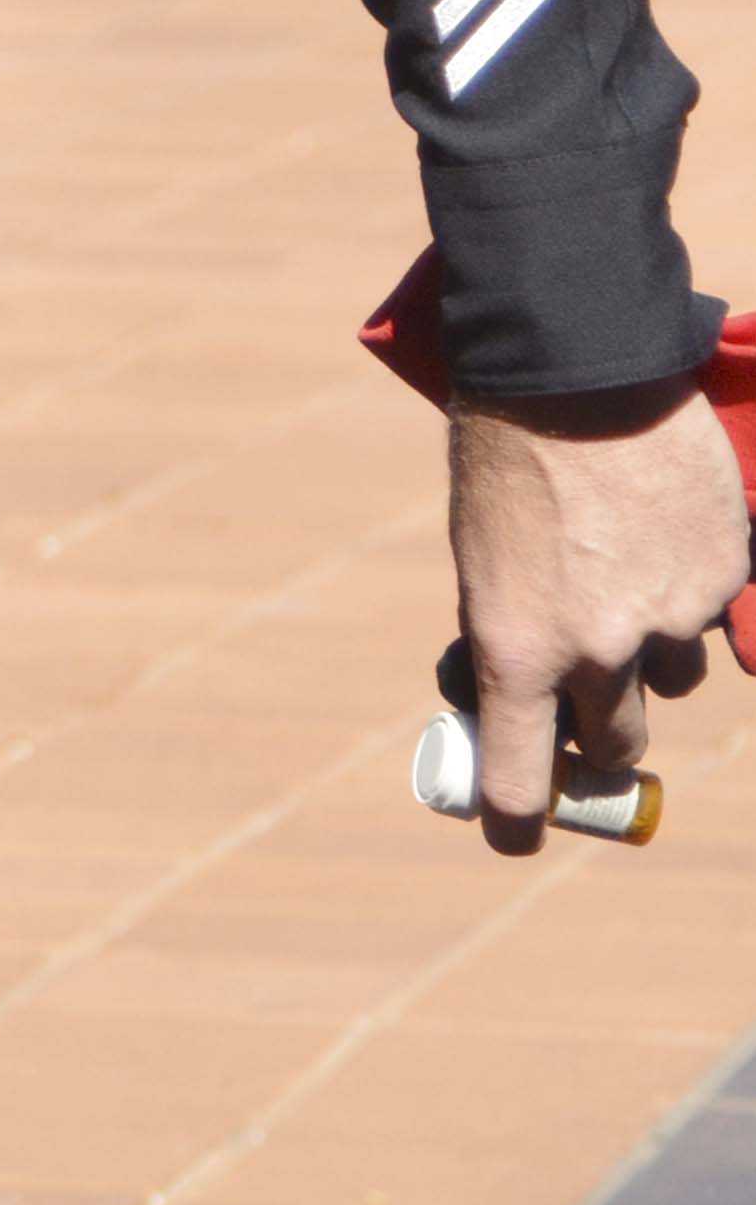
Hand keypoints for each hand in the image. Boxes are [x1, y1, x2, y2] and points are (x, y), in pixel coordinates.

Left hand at [447, 378, 751, 848]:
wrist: (575, 373)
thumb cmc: (505, 461)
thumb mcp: (480, 558)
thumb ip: (512, 629)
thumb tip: (525, 689)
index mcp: (519, 650)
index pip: (522, 775)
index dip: (516, 816)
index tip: (512, 832)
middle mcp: (600, 650)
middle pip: (613, 741)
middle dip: (599, 734)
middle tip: (586, 712)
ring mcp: (672, 619)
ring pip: (668, 678)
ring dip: (646, 653)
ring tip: (616, 579)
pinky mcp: (723, 578)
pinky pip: (709, 621)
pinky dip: (684, 598)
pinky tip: (656, 544)